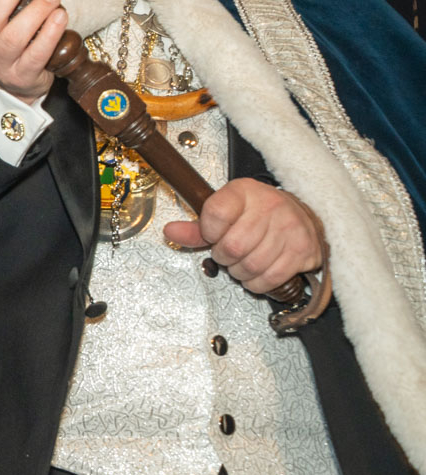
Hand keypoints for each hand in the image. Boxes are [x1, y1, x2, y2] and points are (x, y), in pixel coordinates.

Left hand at [163, 178, 323, 294]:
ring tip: (242, 261)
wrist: (301, 215)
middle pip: (232, 247)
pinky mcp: (303, 251)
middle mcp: (270, 206)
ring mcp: (290, 229)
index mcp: (244, 191)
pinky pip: (270, 278)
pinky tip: (256, 272)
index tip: (212, 234)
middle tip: (227, 253)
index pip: (215, 214)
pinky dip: (257, 282)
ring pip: (250, 266)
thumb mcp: (226, 210)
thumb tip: (170, 233)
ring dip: (239, 272)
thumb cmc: (257, 213)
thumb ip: (197, 226)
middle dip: (223, 257)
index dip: (208, 232)